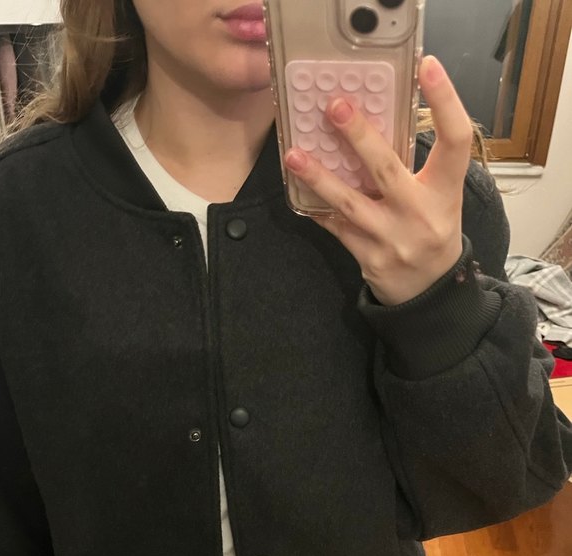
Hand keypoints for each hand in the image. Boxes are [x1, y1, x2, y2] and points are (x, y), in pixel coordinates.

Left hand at [283, 55, 471, 306]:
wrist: (431, 294)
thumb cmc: (432, 231)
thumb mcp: (440, 198)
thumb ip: (417, 168)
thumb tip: (373, 124)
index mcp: (446, 191)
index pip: (455, 140)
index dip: (446, 101)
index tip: (429, 66)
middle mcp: (421, 213)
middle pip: (388, 168)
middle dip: (360, 136)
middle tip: (335, 105)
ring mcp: (393, 239)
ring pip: (351, 203)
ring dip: (319, 178)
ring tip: (294, 155)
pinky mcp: (369, 259)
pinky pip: (337, 228)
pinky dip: (318, 209)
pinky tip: (299, 190)